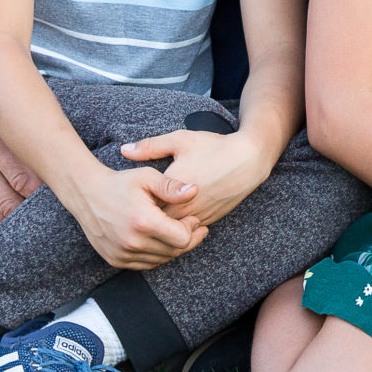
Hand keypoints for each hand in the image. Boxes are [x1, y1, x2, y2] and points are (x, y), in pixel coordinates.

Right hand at [0, 39, 40, 231]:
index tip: (62, 198)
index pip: (27, 181)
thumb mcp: (7, 103)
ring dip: (11, 223)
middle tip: (51, 217)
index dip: (46, 195)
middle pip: (10, 202)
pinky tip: (3, 228)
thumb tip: (58, 147)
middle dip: (31, 213)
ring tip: (30, 227)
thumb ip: (28, 127)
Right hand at [65, 161, 208, 269]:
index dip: (192, 229)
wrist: (87, 194)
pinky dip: (157, 254)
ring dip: (172, 247)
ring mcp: (123, 254)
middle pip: (174, 251)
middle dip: (188, 239)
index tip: (193, 218)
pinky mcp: (116, 260)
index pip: (183, 239)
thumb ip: (172, 187)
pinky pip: (146, 264)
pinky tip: (159, 239)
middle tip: (193, 226)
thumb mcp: (147, 177)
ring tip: (176, 231)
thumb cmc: (120, 183)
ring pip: (161, 260)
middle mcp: (133, 243)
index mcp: (144, 222)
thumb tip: (195, 191)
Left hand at [118, 127, 276, 228]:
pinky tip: (172, 217)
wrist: (248, 160)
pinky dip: (178, 227)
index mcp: (172, 189)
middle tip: (133, 211)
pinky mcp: (210, 220)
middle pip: (156, 223)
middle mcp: (184, 208)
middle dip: (145, 218)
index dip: (133, 206)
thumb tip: (123, 150)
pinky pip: (188, 231)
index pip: (144, 207)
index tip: (127, 200)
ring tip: (149, 218)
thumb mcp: (179, 140)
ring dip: (162, 226)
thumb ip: (149, 147)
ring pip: (172, 231)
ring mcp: (198, 216)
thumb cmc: (213, 147)